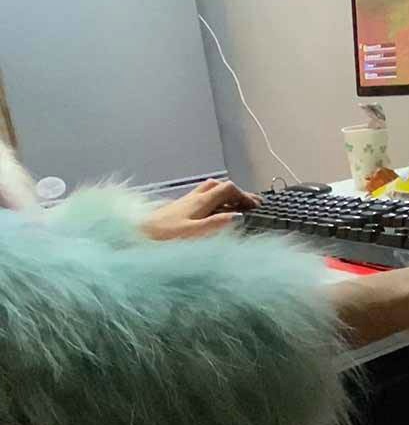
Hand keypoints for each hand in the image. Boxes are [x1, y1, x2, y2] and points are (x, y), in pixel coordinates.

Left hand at [141, 178, 258, 240]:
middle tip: (248, 205)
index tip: (256, 207)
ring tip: (234, 209)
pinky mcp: (176, 211)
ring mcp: (184, 203)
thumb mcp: (194, 233)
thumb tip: (238, 217)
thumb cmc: (163, 237)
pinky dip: (212, 204)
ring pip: (208, 191)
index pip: (228, 189)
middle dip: (235, 193)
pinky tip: (211, 217)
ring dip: (223, 197)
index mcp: (200, 202)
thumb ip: (217, 224)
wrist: (135, 237)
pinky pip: (200, 200)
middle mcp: (192, 198)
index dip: (244, 195)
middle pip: (218, 186)